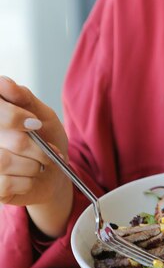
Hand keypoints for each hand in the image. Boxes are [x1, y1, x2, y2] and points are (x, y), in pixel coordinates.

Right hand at [0, 76, 72, 236]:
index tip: (34, 124)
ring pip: (4, 161)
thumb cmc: (46, 140)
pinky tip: (28, 179)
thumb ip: (24, 98)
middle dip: (35, 147)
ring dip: (32, 165)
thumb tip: (5, 83)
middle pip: (7, 138)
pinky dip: (26, 182)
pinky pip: (5, 184)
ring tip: (39, 165)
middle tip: (48, 150)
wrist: (54, 174)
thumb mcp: (42, 114)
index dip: (13, 117)